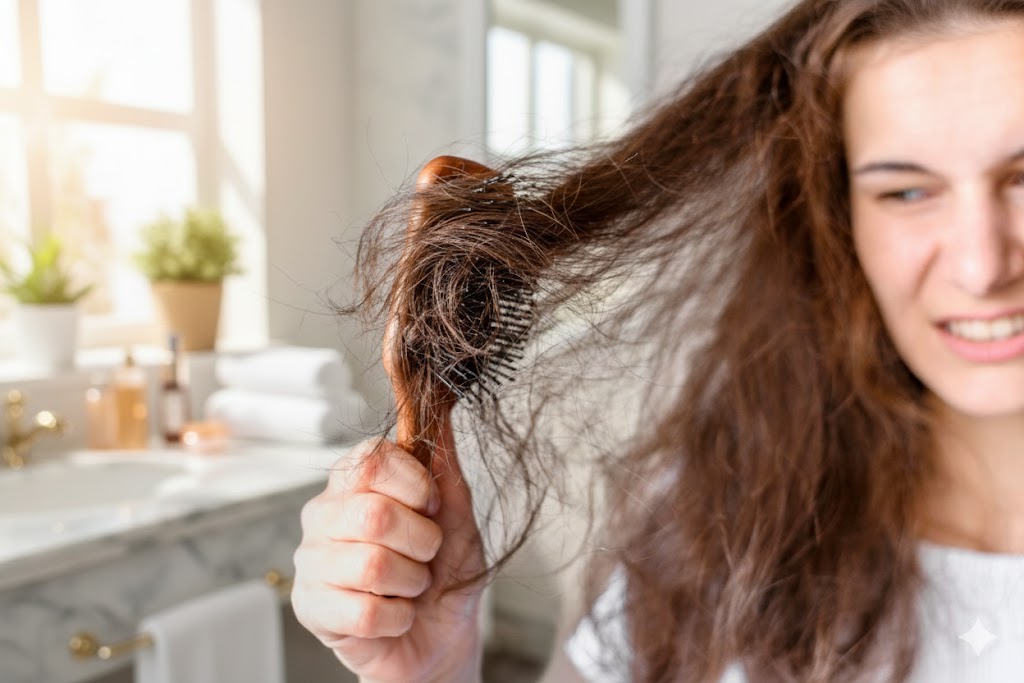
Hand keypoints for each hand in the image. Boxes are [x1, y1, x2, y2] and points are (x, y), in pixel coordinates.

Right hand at [291, 417, 484, 682]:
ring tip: (410, 586)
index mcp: (354, 482)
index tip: (433, 507)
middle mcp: (324, 514)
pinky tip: (395, 615)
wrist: (439, 639)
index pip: (373, 460)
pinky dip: (398, 618)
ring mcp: (311, 561)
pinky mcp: (310, 607)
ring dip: (411, 582)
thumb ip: (443, 467)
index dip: (416, 486)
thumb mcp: (456, 516)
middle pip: (373, 514)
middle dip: (421, 542)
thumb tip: (439, 412)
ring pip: (371, 565)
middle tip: (425, 555)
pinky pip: (365, 612)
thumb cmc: (443, 574)